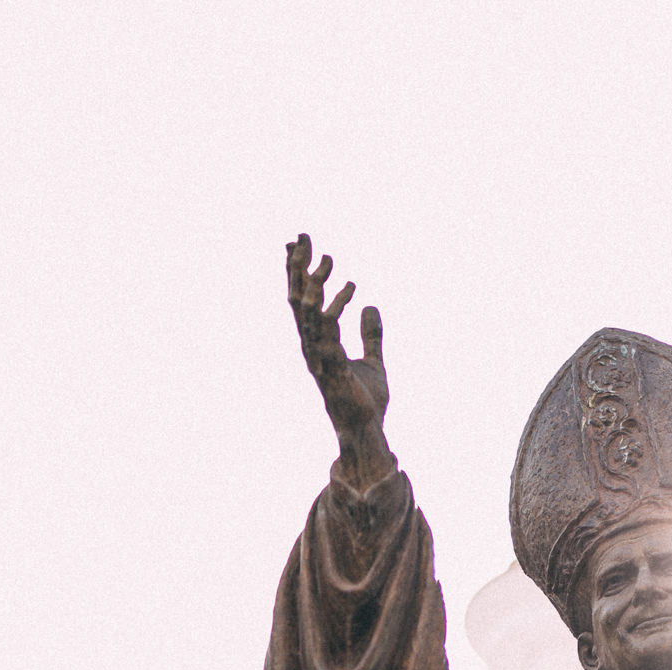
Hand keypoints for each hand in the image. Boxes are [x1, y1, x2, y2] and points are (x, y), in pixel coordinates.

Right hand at [287, 234, 389, 481]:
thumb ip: (371, 335)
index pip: (302, 301)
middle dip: (298, 267)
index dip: (298, 272)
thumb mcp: (374, 361)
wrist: (368, 431)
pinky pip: (330, 331)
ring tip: (328, 258)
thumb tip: (370, 307)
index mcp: (318, 343)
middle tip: (304, 236)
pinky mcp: (333, 366)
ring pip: (308, 312)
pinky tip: (352, 289)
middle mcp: (312, 347)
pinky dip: (338, 307)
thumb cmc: (366, 401)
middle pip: (297, 299)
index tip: (300, 244)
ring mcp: (319, 356)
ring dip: (317, 283)